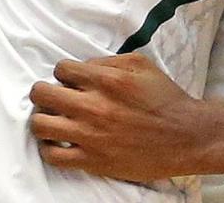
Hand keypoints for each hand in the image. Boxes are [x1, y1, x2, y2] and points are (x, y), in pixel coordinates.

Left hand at [30, 54, 200, 181]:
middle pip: (42, 95)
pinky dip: (49, 148)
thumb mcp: (141, 65)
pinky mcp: (92, 161)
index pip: (61, 69)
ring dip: (41, 119)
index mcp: (106, 79)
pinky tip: (58, 142)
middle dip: (42, 92)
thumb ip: (109, 61)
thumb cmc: (164, 98)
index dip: (63, 73)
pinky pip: (53, 157)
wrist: (183, 136)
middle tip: (50, 96)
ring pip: (40, 125)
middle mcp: (93, 106)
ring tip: (51, 118)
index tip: (69, 79)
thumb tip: (84, 67)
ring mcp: (90, 135)